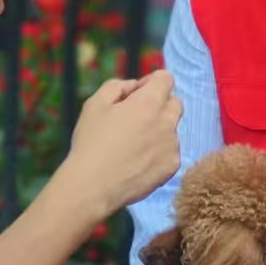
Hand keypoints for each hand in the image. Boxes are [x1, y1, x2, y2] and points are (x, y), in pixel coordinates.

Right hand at [53, 70, 181, 222]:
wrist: (93, 186)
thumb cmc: (91, 142)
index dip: (150, 82)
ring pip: (171, 129)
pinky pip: (170, 151)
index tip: (136, 94)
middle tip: (134, 118)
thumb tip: (134, 87)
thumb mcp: (95, 103)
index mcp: (150, 102)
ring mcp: (172, 146)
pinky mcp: (172, 167)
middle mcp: (167, 122)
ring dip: (158, 130)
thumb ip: (118, 86)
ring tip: (131, 145)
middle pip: (175, 103)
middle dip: (159, 104)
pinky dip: (158, 152)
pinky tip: (137, 161)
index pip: (166, 78)